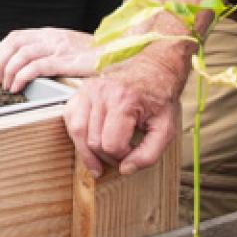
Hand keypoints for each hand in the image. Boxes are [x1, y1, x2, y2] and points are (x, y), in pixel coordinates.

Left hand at [0, 26, 99, 91]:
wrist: (119, 54)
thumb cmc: (96, 55)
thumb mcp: (70, 46)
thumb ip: (52, 51)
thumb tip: (31, 63)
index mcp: (51, 34)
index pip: (16, 36)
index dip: (0, 49)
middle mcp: (52, 38)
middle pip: (15, 44)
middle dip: (1, 61)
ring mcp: (59, 49)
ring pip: (22, 55)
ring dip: (9, 71)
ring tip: (7, 85)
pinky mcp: (66, 62)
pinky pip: (36, 67)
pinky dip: (22, 76)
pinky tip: (18, 86)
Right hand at [60, 51, 187, 177]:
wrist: (154, 67)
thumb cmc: (160, 95)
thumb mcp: (166, 128)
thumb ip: (149, 154)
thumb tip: (125, 169)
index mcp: (124, 100)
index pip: (111, 145)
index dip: (122, 157)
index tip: (132, 153)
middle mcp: (102, 93)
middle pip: (93, 141)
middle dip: (107, 156)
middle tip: (121, 156)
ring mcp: (88, 89)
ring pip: (77, 131)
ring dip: (88, 150)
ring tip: (100, 159)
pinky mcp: (82, 90)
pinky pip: (70, 117)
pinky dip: (77, 133)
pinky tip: (88, 139)